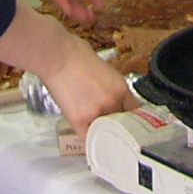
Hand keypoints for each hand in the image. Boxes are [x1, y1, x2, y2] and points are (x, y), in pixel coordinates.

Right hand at [0, 0, 132, 132]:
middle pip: (123, 124)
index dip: (132, 118)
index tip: (128, 122)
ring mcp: (97, 112)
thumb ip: (111, 87)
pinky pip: (88, 137)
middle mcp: (113, 102)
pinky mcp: (79, 120)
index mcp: (120, 87)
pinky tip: (89, 140)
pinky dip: (89, 139)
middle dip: (117, 126)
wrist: (57, 55)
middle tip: (112, 128)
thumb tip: (111, 97)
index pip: (135, 111)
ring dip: (103, 133)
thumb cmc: (75, 53)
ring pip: (106, 133)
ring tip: (99, 133)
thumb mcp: (104, 68)